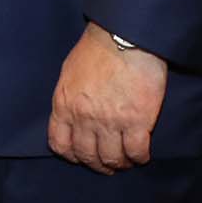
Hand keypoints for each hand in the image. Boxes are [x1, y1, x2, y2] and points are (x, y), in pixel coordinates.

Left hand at [47, 22, 166, 173]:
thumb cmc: (97, 50)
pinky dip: (139, 158)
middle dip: (98, 164)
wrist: (124, 38)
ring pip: (112, 158)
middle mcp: (84, 118)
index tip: (82, 157)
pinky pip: (136, 152)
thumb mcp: (69, 73)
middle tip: (108, 164)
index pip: (60, 144)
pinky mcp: (137, 122)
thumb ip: (69, 98)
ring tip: (126, 161)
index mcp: (64, 104)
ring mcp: (110, 122)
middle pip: (87, 156)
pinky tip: (142, 155)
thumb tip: (72, 115)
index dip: (72, 155)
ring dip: (119, 164)